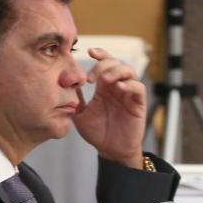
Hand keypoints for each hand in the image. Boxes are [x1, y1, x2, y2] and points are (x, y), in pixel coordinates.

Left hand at [73, 47, 146, 167]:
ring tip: (104, 80)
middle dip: (103, 65)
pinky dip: (130, 84)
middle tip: (90, 78)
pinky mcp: (138, 103)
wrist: (110, 150)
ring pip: (129, 71)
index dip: (100, 54)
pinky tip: (119, 87)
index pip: (105, 63)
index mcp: (104, 86)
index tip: (89, 52)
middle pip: (116, 63)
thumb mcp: (80, 114)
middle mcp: (117, 86)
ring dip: (116, 71)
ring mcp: (129, 93)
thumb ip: (75, 99)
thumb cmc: (97, 133)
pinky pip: (138, 88)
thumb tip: (64, 83)